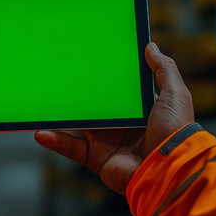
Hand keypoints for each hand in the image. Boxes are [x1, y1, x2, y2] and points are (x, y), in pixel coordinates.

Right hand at [35, 42, 193, 193]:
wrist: (168, 170)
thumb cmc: (174, 130)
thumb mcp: (175, 94)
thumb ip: (163, 70)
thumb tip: (149, 46)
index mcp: (140, 109)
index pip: (118, 90)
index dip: (106, 77)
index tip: (89, 59)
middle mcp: (122, 124)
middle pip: (94, 106)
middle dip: (77, 93)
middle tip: (57, 75)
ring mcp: (107, 141)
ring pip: (77, 125)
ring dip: (59, 116)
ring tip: (41, 102)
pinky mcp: (96, 158)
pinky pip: (71, 147)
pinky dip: (55, 141)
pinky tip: (40, 132)